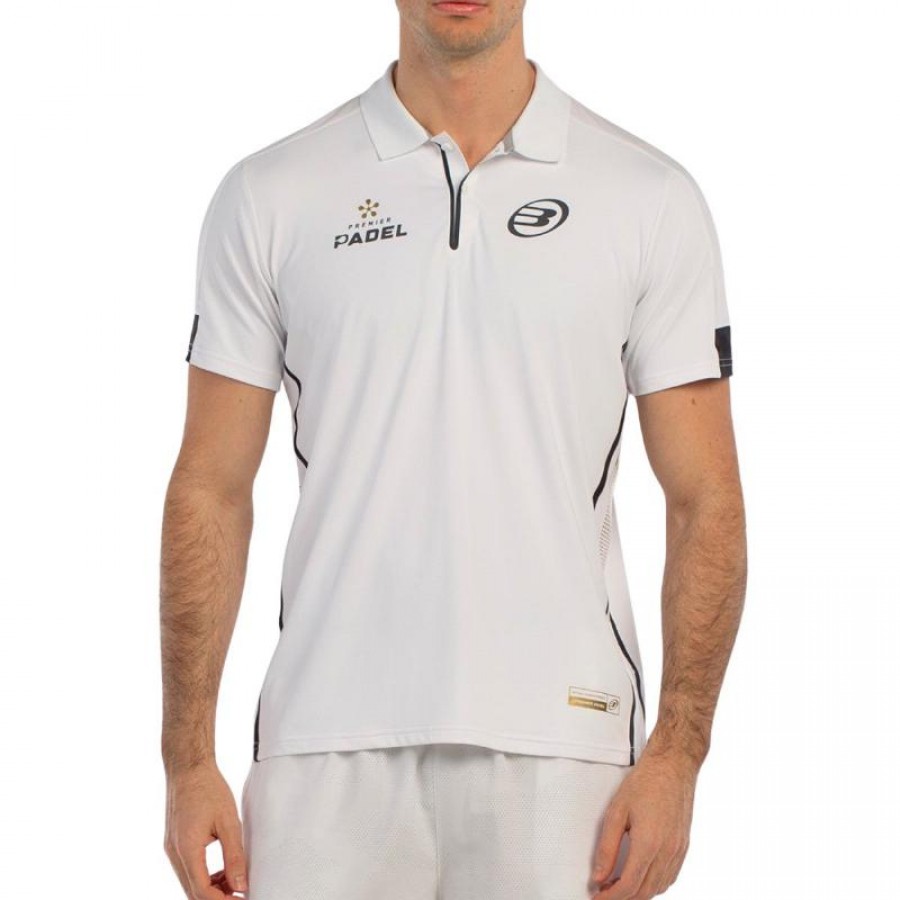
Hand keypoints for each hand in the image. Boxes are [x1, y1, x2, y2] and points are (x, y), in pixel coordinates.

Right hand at [164, 761, 247, 897]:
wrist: (188, 768)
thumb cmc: (208, 789)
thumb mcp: (228, 822)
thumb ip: (234, 856)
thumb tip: (241, 885)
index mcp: (187, 849)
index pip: (202, 891)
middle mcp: (175, 854)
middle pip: (193, 892)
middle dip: (217, 898)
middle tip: (241, 895)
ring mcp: (172, 849)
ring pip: (189, 883)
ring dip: (211, 889)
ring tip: (236, 884)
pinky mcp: (174, 844)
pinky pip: (187, 870)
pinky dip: (204, 877)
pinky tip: (222, 872)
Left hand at [590, 749, 698, 897]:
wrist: (673, 766)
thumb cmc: (646, 782)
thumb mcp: (616, 812)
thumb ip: (606, 847)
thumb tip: (599, 875)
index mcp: (649, 843)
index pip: (629, 886)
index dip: (610, 897)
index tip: (597, 897)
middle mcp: (667, 851)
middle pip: (644, 892)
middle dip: (623, 898)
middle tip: (604, 891)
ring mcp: (678, 851)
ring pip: (658, 888)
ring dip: (638, 893)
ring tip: (619, 885)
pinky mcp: (683, 847)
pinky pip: (669, 877)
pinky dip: (654, 884)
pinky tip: (641, 877)